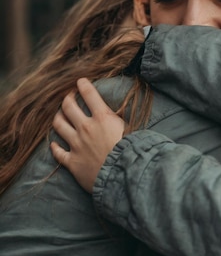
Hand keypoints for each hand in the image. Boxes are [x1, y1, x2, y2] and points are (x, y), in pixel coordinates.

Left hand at [51, 78, 124, 192]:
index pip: (89, 94)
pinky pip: (58, 152)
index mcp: (102, 118)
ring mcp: (77, 144)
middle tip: (69, 96)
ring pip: (59, 125)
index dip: (83, 85)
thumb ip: (121, 121)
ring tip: (60, 115)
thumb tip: (120, 115)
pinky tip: (54, 144)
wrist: (123, 174)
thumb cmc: (132, 151)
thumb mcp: (131, 129)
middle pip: (68, 106)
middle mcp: (86, 128)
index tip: (80, 81)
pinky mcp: (72, 161)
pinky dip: (54, 146)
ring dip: (58, 117)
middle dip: (67, 98)